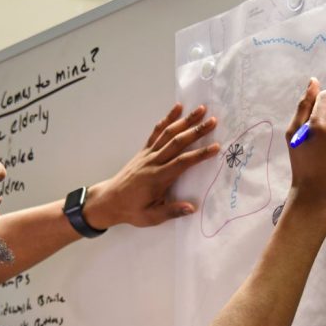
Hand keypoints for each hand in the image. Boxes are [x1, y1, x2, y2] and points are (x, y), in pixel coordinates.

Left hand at [83, 103, 220, 228]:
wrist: (109, 200)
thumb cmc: (132, 210)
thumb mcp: (151, 217)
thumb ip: (171, 211)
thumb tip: (192, 208)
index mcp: (158, 178)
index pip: (182, 163)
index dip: (199, 154)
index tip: (216, 147)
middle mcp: (153, 162)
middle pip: (178, 142)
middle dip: (196, 131)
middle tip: (213, 121)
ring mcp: (147, 154)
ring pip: (168, 133)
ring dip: (185, 120)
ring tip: (200, 109)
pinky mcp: (144, 150)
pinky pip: (156, 132)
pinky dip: (167, 119)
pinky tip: (177, 108)